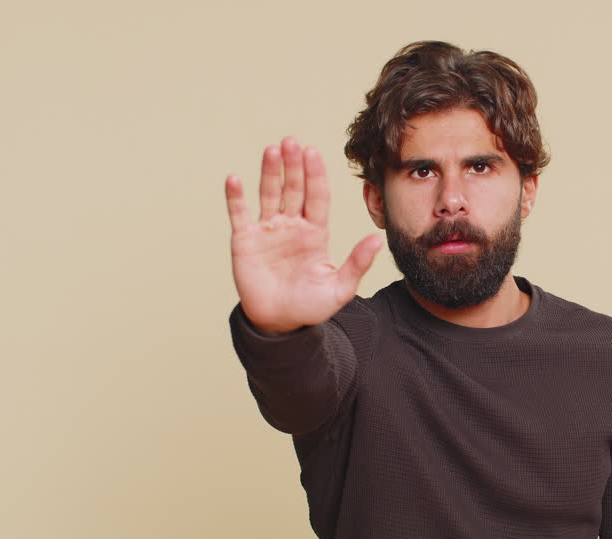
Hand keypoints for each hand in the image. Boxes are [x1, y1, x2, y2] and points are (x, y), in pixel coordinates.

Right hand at [225, 137, 382, 333]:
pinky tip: (235, 179)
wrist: (279, 323)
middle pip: (294, 188)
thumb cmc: (310, 307)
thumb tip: (376, 239)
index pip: (316, 196)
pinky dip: (235, 197)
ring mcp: (267, 230)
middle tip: (292, 141)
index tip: (313, 152)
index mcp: (315, 232)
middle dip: (293, 165)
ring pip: (269, 194)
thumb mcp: (339, 288)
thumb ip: (357, 263)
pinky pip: (239, 214)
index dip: (315, 174)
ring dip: (270, 172)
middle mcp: (292, 225)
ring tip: (272, 150)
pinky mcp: (245, 240)